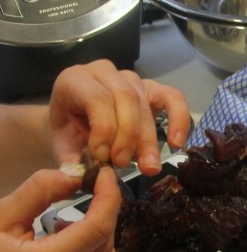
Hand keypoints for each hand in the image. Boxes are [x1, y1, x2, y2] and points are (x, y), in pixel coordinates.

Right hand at [0, 167, 121, 251]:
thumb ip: (39, 191)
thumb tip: (76, 174)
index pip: (96, 230)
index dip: (108, 198)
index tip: (106, 175)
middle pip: (106, 246)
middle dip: (105, 214)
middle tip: (90, 191)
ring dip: (99, 237)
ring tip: (67, 222)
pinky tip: (63, 241)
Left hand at [49, 59, 190, 175]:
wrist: (73, 122)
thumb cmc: (68, 132)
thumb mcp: (62, 146)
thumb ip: (71, 161)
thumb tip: (83, 179)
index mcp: (75, 79)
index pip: (98, 99)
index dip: (104, 131)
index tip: (102, 160)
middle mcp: (104, 72)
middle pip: (126, 100)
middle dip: (128, 138)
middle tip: (123, 166)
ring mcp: (131, 79)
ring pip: (145, 105)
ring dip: (148, 140)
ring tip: (148, 167)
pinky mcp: (153, 88)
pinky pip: (173, 98)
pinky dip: (179, 120)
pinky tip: (176, 144)